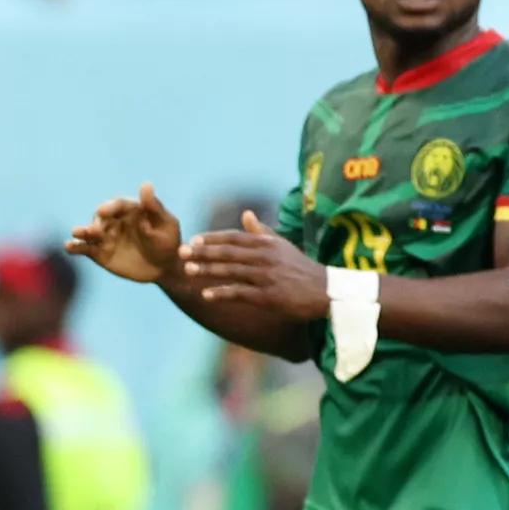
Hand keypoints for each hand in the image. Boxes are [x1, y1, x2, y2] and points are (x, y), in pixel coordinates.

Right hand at [69, 184, 182, 283]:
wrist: (164, 268)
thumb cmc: (168, 243)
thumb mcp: (166, 225)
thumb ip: (154, 208)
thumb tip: (146, 184)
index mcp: (131, 210)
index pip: (118, 205)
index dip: (110, 207)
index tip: (104, 211)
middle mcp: (114, 221)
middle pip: (101, 218)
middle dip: (96, 223)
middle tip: (95, 231)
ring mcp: (105, 236)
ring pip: (89, 232)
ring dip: (81, 232)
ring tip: (77, 233)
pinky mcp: (98, 252)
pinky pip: (84, 248)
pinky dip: (74, 246)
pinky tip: (68, 246)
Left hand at [179, 212, 331, 317]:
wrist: (328, 293)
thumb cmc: (302, 269)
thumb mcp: (283, 246)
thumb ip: (261, 231)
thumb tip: (245, 213)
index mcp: (268, 243)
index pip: (234, 236)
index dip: (211, 238)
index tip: (193, 240)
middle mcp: (266, 257)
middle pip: (228, 252)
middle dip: (202, 252)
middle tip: (181, 253)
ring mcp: (267, 276)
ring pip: (230, 271)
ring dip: (207, 270)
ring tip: (187, 271)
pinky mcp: (269, 296)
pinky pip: (240, 292)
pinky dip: (222, 293)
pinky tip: (206, 294)